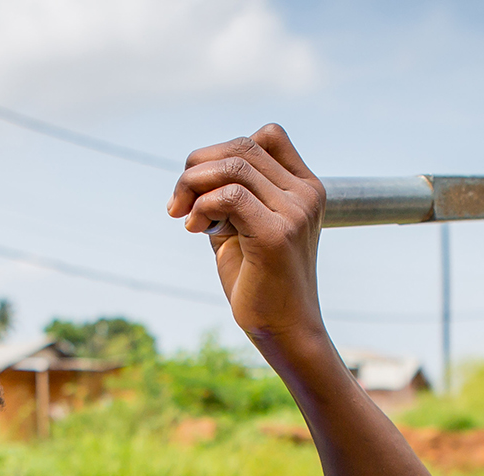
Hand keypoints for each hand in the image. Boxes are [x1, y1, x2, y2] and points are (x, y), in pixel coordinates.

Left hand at [168, 125, 325, 345]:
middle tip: (177, 204)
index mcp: (305, 188)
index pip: (266, 136)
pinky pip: (229, 196)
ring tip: (182, 216)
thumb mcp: (241, 226)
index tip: (202, 187)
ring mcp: (295, 212)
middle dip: (197, 167)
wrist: (284, 330)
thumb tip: (192, 170)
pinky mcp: (277, 234)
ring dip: (193, 186)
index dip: (224, 151)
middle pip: (242, 147)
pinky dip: (202, 207)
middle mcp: (306, 194)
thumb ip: (226, 195)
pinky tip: (195, 229)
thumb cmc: (260, 282)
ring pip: (232, 167)